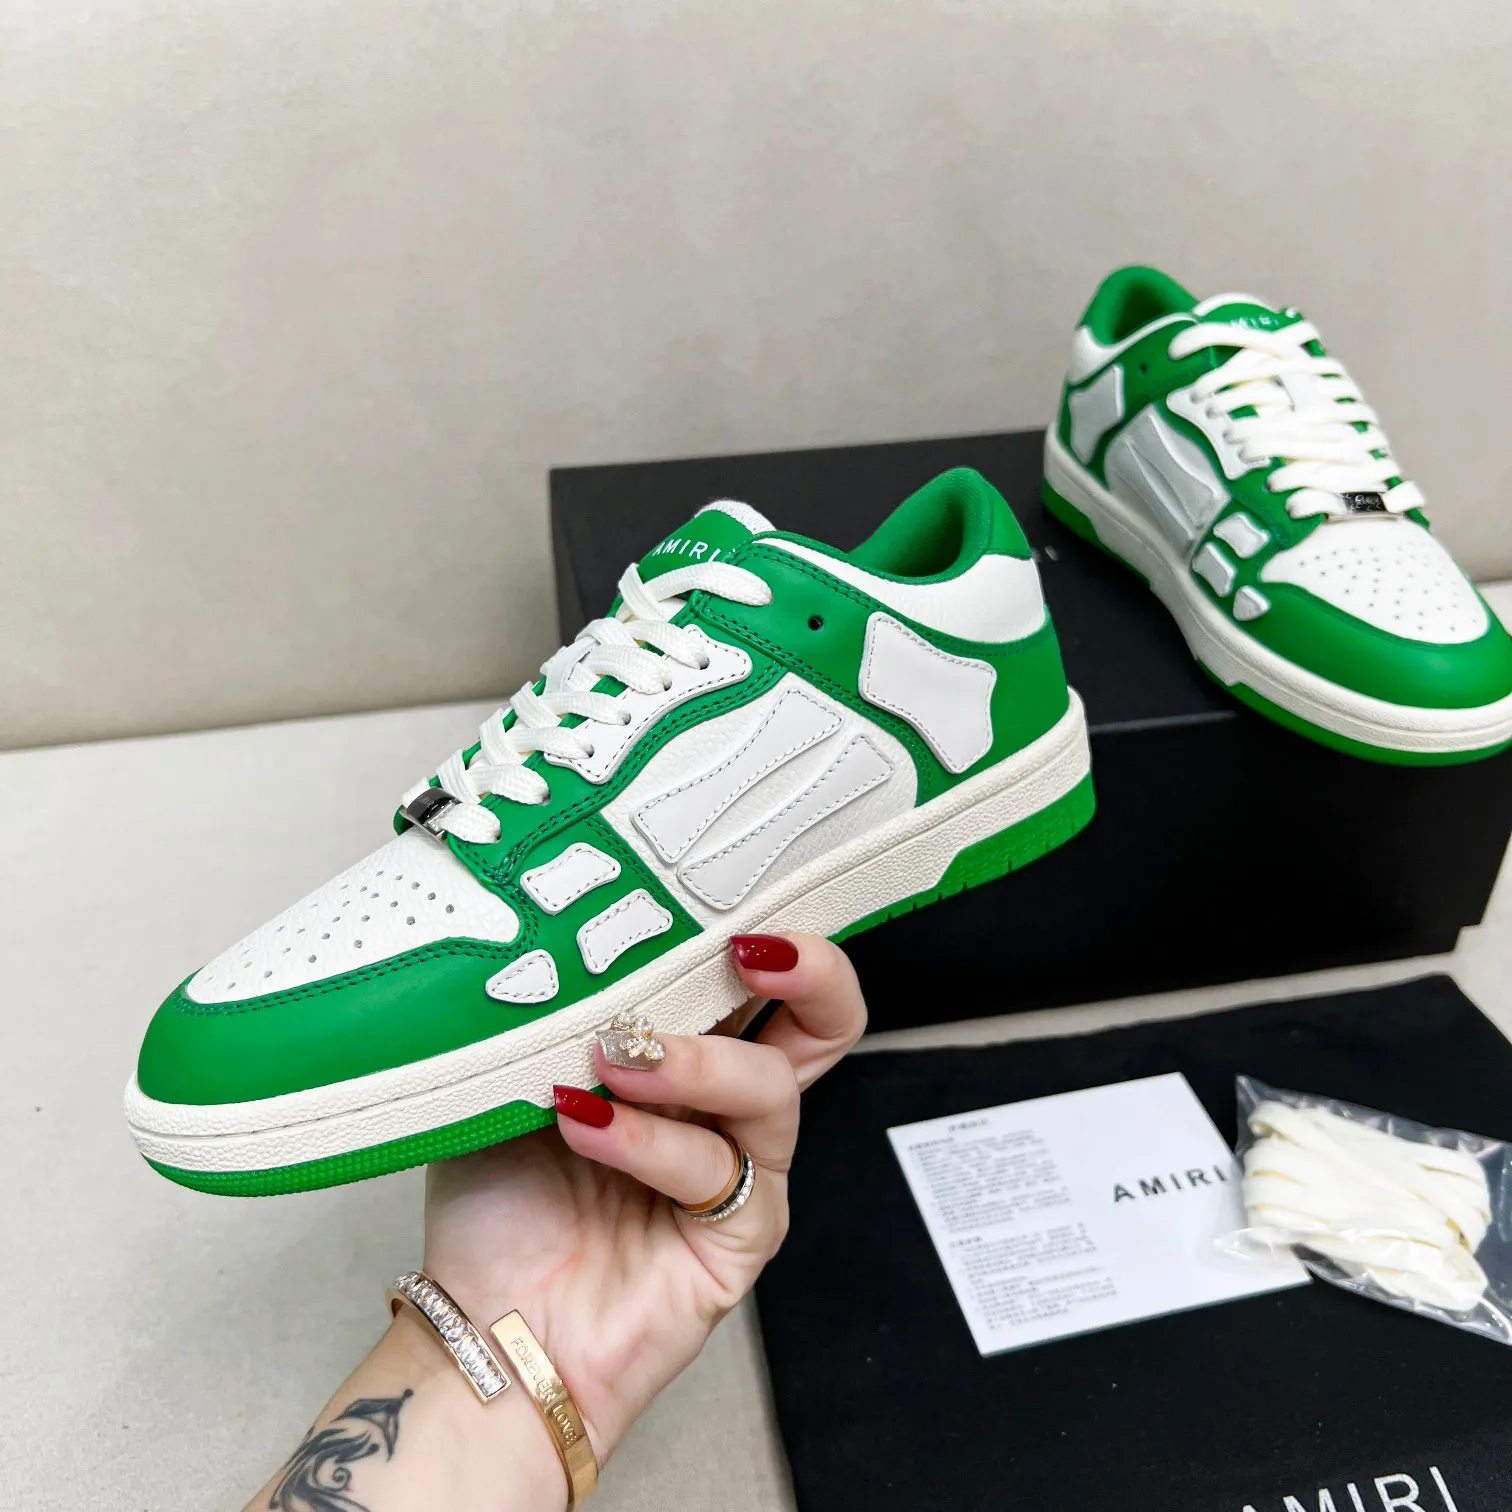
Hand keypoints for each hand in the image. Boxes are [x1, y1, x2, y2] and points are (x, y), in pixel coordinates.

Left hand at [421, 931, 866, 1461]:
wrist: (483, 1326)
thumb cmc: (500, 1204)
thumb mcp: (514, 1079)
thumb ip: (556, 1015)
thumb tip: (566, 937)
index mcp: (687, 1055)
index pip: (757, 978)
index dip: (763, 926)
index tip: (720, 887)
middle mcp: (725, 1107)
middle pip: (825, 1024)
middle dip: (811, 971)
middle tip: (746, 951)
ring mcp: (739, 1172)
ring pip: (768, 1090)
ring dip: (691, 1063)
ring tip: (615, 1060)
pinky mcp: (737, 1239)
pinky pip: (717, 1173)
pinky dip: (649, 1142)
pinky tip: (585, 1126)